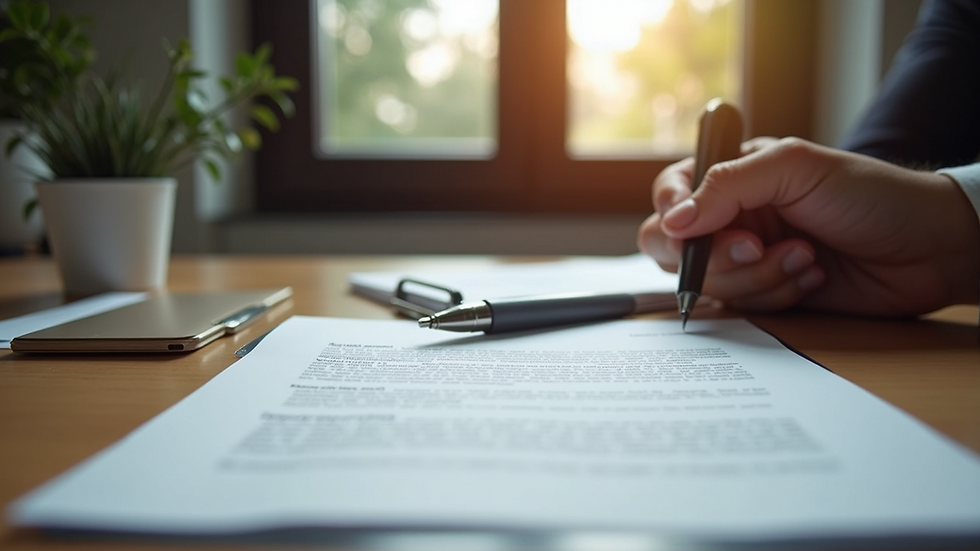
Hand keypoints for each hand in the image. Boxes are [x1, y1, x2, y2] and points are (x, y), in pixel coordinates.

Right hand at [637, 137, 979, 314]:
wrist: (929, 248)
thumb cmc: (872, 194)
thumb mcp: (795, 168)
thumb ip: (727, 186)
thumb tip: (673, 220)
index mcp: (734, 176)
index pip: (670, 195)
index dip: (673, 215)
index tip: (693, 227)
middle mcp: (734, 217)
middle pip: (677, 249)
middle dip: (718, 256)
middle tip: (757, 246)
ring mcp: (749, 258)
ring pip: (713, 284)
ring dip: (760, 275)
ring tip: (806, 256)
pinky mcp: (768, 292)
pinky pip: (745, 307)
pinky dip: (779, 294)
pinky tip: (813, 275)